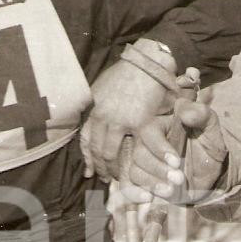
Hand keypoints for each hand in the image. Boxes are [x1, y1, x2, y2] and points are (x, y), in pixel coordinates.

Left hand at [80, 40, 174, 181]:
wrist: (147, 61)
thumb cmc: (126, 73)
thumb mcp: (102, 88)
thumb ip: (97, 107)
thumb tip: (92, 119)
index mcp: (93, 110)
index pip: (85, 140)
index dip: (88, 159)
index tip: (89, 172)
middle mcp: (102, 117)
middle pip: (97, 150)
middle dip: (101, 168)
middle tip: (107, 180)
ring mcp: (120, 121)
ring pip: (112, 154)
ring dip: (116, 170)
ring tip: (122, 180)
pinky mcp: (140, 122)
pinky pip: (144, 147)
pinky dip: (152, 159)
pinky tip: (155, 168)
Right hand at [122, 100, 228, 202]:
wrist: (210, 172)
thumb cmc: (208, 145)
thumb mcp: (210, 126)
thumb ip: (201, 114)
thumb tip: (185, 112)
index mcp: (159, 126)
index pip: (147, 131)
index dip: (158, 147)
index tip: (176, 161)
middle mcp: (146, 144)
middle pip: (138, 154)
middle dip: (158, 169)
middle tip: (179, 178)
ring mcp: (143, 164)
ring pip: (134, 172)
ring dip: (151, 183)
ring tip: (171, 191)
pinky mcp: (142, 181)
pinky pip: (128, 187)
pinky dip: (134, 194)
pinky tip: (148, 198)